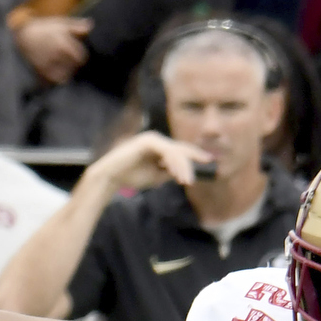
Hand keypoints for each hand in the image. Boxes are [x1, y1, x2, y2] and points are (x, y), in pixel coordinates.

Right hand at [15, 16, 90, 84]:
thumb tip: (90, 26)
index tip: (78, 56)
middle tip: (70, 62)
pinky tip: (54, 73)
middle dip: (74, 66)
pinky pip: (52, 82)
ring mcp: (47, 65)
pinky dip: (55, 79)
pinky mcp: (40, 72)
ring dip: (66, 74)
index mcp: (63, 44)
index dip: (81, 58)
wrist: (25, 35)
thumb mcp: (62, 24)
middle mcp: (55, 56)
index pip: (80, 59)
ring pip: (64, 77)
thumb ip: (77, 26)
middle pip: (73, 69)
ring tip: (63, 68)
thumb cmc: (46, 29)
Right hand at [84, 130, 213, 193]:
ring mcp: (152, 139)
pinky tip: (175, 174)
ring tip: (184, 182)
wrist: (112, 177)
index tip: (209, 161)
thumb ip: (169, 172)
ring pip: (175, 152)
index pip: (180, 151)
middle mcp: (157, 140)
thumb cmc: (131, 177)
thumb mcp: (156, 177)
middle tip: (192, 181)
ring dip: (181, 167)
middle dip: (189, 165)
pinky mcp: (147, 141)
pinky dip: (172, 163)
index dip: (195, 155)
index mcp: (159, 147)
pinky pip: (166, 151)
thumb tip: (183, 173)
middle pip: (180, 150)